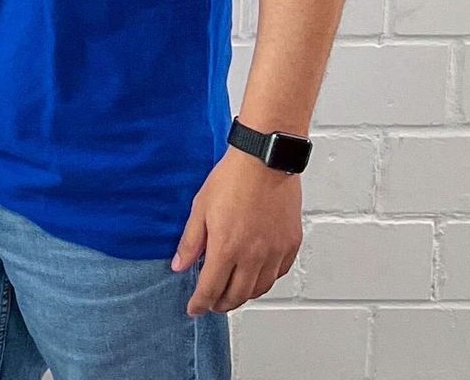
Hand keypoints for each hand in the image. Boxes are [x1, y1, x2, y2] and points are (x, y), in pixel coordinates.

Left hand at [172, 148, 301, 315]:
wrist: (264, 162)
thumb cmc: (231, 179)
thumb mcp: (200, 208)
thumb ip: (190, 242)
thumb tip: (179, 266)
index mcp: (226, 249)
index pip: (210, 289)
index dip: (200, 303)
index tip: (194, 308)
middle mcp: (252, 256)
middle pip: (236, 296)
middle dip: (221, 304)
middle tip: (211, 304)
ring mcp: (274, 252)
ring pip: (259, 289)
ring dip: (243, 296)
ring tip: (231, 293)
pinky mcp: (290, 245)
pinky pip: (277, 274)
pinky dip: (264, 281)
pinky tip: (255, 276)